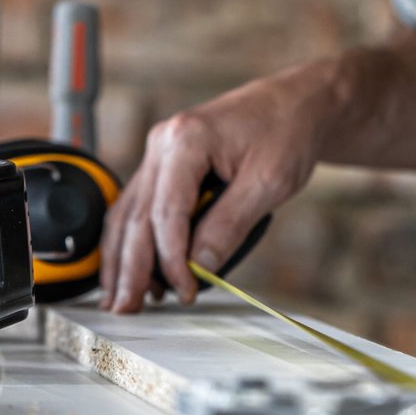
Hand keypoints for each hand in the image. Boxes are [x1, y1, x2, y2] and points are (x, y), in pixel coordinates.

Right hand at [99, 70, 329, 312]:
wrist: (295, 105)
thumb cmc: (286, 132)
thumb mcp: (268, 183)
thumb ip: (229, 225)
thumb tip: (198, 267)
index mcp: (186, 140)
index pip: (165, 214)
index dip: (170, 260)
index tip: (185, 291)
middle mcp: (162, 143)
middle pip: (136, 216)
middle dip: (130, 268)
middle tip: (126, 309)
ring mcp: (159, 153)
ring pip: (127, 213)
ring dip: (120, 258)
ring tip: (119, 298)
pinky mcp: (164, 165)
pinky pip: (138, 206)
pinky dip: (132, 239)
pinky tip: (129, 268)